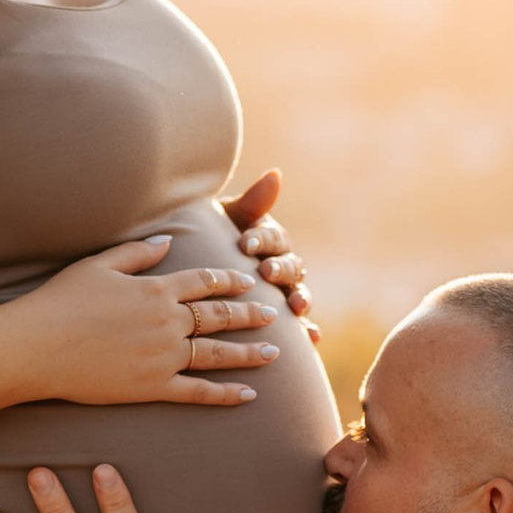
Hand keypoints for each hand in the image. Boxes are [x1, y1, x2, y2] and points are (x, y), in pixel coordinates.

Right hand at [23, 236, 280, 406]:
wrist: (36, 346)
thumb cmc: (60, 301)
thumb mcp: (98, 265)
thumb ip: (138, 253)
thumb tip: (169, 240)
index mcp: (156, 290)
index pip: (204, 282)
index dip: (230, 280)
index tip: (249, 280)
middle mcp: (167, 322)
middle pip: (219, 316)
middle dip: (249, 314)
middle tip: (274, 314)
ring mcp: (162, 356)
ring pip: (217, 354)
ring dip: (248, 353)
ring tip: (274, 354)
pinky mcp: (152, 387)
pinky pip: (197, 391)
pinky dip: (225, 394)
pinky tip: (248, 394)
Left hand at [222, 169, 318, 337]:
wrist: (200, 266)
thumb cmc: (213, 239)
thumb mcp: (227, 219)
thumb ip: (253, 202)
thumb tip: (276, 173)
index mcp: (269, 239)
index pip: (271, 238)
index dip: (261, 240)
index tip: (245, 243)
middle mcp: (282, 264)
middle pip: (290, 266)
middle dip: (280, 269)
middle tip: (266, 272)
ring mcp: (284, 292)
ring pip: (298, 293)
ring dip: (301, 298)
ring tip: (297, 306)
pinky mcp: (284, 318)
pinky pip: (300, 325)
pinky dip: (308, 330)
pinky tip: (312, 338)